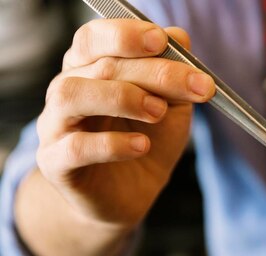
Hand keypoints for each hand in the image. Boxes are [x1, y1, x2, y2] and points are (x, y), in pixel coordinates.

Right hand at [35, 19, 214, 227]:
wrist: (130, 195)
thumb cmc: (146, 143)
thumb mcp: (170, 107)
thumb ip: (173, 75)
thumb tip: (180, 37)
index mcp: (90, 69)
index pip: (96, 37)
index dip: (126, 35)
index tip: (163, 41)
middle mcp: (67, 90)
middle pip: (100, 66)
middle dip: (153, 72)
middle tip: (193, 85)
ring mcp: (56, 127)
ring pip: (70, 95)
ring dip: (122, 98)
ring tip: (158, 113)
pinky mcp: (56, 164)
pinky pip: (75, 147)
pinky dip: (112, 144)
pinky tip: (142, 146)